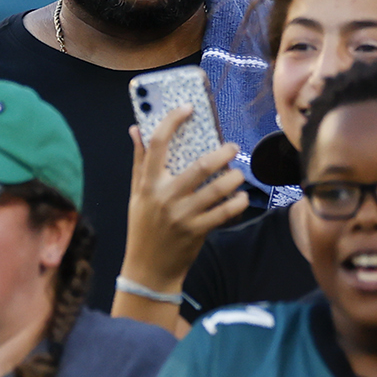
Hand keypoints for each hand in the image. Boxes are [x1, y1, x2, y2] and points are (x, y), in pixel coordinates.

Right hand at [119, 111, 246, 295]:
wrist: (148, 267)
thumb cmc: (142, 227)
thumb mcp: (136, 194)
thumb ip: (139, 162)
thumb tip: (135, 129)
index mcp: (148, 184)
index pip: (157, 144)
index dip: (172, 121)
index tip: (188, 108)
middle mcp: (164, 197)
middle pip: (198, 166)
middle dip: (222, 153)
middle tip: (233, 147)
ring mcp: (182, 215)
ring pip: (217, 189)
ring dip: (234, 178)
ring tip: (238, 174)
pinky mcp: (197, 231)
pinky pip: (224, 212)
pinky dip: (237, 202)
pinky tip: (241, 197)